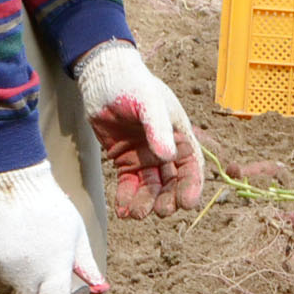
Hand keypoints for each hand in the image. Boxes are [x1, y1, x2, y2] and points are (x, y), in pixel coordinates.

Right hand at [0, 161, 107, 293]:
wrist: (15, 183)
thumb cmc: (51, 207)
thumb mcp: (76, 233)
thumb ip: (86, 265)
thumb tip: (99, 289)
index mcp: (54, 266)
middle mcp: (25, 272)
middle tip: (37, 275)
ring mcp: (0, 267)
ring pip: (4, 291)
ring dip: (13, 282)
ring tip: (21, 254)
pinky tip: (4, 249)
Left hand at [76, 41, 203, 218]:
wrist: (102, 78)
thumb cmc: (130, 84)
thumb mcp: (147, 102)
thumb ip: (157, 128)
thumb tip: (167, 156)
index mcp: (178, 133)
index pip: (191, 164)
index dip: (191, 185)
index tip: (185, 204)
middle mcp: (165, 147)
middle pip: (173, 180)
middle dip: (168, 199)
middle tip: (159, 212)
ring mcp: (145, 154)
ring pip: (151, 186)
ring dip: (146, 202)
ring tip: (136, 215)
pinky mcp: (125, 158)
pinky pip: (130, 183)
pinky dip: (128, 198)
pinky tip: (123, 210)